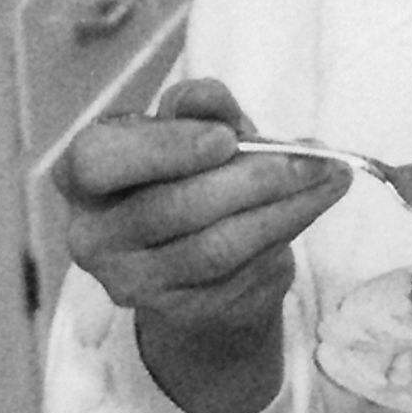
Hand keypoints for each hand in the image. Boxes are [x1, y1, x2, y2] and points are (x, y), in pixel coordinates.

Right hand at [58, 78, 346, 412]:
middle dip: (251, 179)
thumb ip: (201, 106)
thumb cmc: (185, 171)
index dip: (162, 149)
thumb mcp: (192, 127)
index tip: (226, 138)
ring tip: (330, 177)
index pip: (98, 162)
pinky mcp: (176, 312)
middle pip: (171, 209)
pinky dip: (283, 237)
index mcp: (82, 175)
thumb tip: (210, 100)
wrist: (195, 253)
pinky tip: (311, 207)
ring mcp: (131, 282)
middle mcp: (92, 236)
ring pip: (214, 248)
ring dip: (283, 210)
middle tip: (311, 158)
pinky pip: (238, 274)